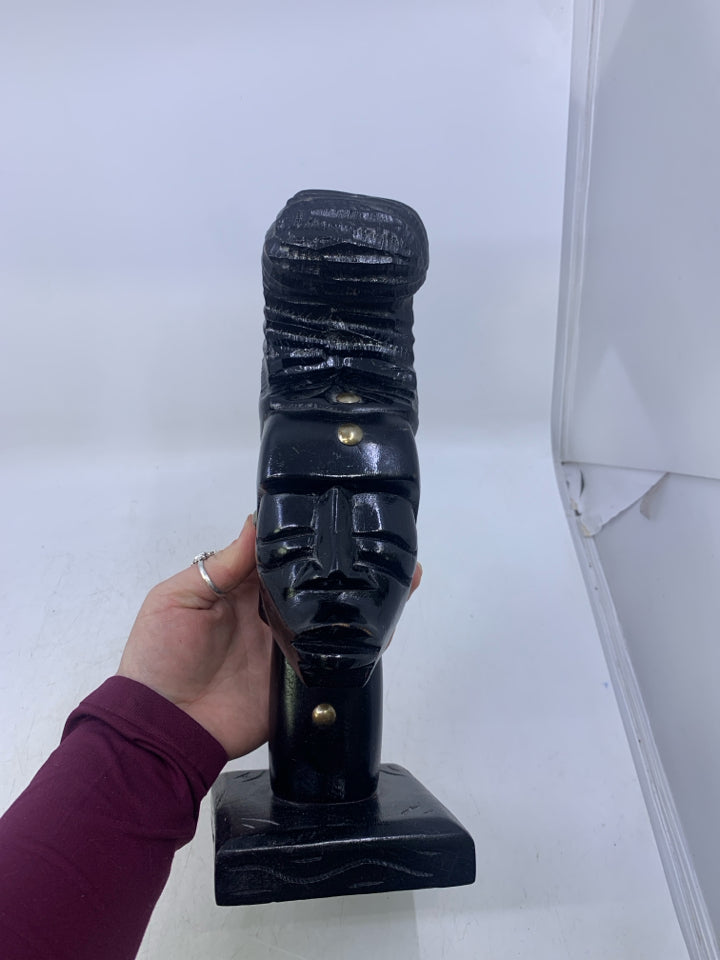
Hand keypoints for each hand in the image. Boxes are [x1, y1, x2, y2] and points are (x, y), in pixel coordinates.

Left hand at [118, 517, 422, 759]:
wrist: (165, 728)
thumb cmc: (159, 657)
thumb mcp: (178, 599)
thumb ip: (221, 565)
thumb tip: (255, 519)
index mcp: (243, 588)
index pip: (283, 553)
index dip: (308, 533)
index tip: (340, 510)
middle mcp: (272, 613)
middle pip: (316, 582)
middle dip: (348, 562)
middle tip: (385, 539)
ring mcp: (290, 646)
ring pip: (334, 617)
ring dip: (365, 596)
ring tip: (404, 573)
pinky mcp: (301, 679)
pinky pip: (336, 659)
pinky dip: (362, 643)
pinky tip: (388, 620)